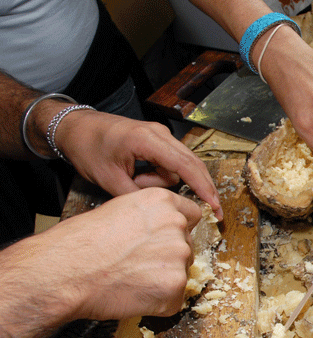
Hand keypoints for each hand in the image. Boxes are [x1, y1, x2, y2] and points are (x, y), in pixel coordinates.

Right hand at [24, 187, 201, 320]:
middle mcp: (176, 224)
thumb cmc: (79, 243)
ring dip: (163, 279)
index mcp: (162, 201)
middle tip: (137, 264)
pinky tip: (133, 294)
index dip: (177, 230)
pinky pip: (174, 299)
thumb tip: (159, 230)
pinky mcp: (176, 285)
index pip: (191, 215)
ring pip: (181, 272)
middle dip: (168, 257)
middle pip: (187, 245)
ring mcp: (179, 255)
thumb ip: (149, 217)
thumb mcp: (118, 211)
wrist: (64, 272)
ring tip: (130, 278)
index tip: (164, 240)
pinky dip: (158, 302)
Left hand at [55, 109, 222, 219]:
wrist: (74, 127)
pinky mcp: (157, 140)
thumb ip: (138, 196)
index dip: (203, 188)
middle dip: (201, 188)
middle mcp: (159, 134)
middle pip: (192, 164)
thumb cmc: (87, 148)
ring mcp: (159, 135)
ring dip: (163, 181)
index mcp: (147, 140)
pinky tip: (139, 177)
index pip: (185, 166)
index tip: (214, 206)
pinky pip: (169, 162)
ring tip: (133, 181)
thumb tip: (160, 210)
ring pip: (178, 166)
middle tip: (212, 210)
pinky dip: (161, 175)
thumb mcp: (108, 179)